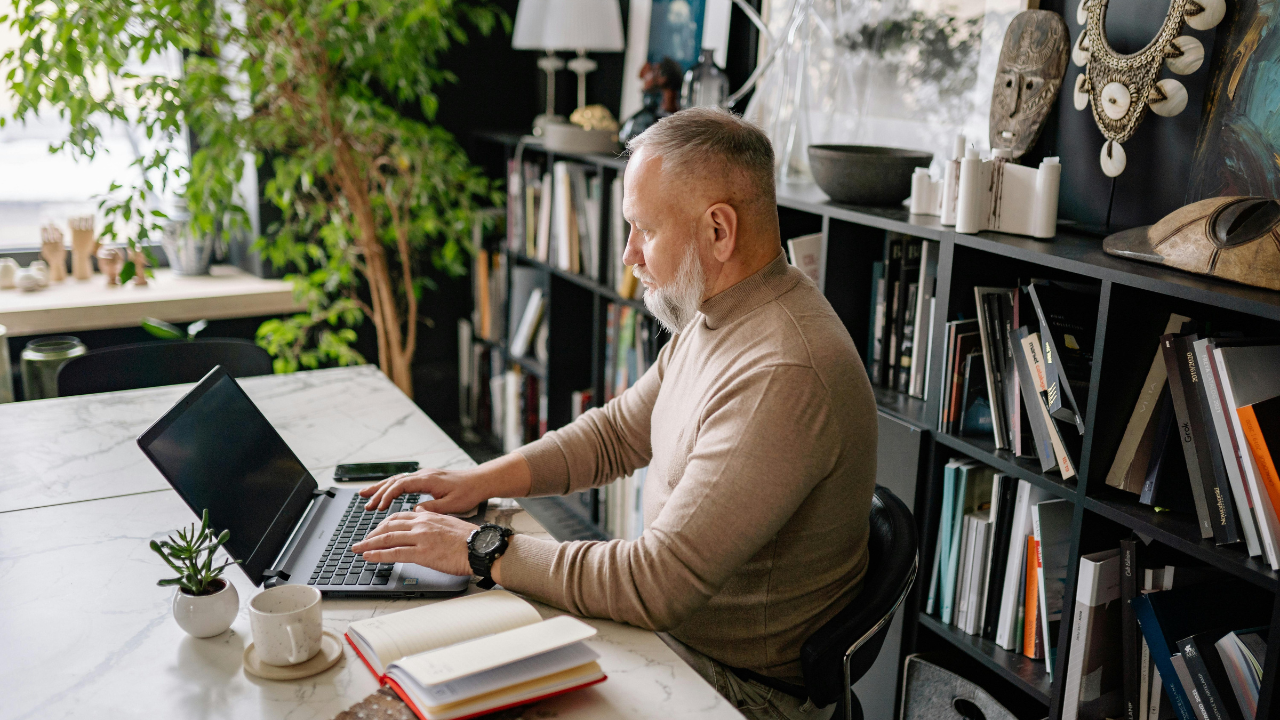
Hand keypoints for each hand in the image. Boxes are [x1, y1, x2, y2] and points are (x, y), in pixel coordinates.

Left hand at [351, 511, 474, 576]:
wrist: (480, 547)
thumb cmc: (469, 539)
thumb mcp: (448, 523)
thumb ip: (433, 522)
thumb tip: (423, 522)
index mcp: (428, 516)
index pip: (399, 517)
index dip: (383, 525)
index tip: (376, 532)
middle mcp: (422, 524)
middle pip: (389, 526)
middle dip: (372, 534)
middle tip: (362, 541)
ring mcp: (421, 538)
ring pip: (388, 538)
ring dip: (369, 544)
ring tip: (357, 549)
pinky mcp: (422, 553)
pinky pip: (394, 553)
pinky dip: (378, 555)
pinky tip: (369, 557)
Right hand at [357, 454, 533, 512]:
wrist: (480, 481)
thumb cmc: (469, 492)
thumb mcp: (453, 504)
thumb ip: (433, 508)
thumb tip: (415, 511)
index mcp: (428, 480)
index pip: (401, 485)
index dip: (387, 496)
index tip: (378, 508)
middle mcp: (424, 475)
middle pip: (394, 480)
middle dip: (377, 491)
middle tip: (364, 503)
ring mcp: (424, 475)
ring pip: (397, 479)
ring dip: (381, 488)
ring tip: (366, 497)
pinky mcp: (426, 479)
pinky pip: (404, 481)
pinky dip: (391, 487)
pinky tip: (385, 494)